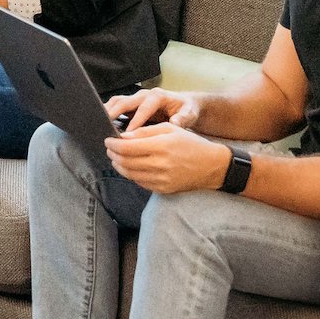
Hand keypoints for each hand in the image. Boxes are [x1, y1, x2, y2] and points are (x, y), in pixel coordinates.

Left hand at [105, 122, 234, 194]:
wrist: (212, 166)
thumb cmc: (191, 143)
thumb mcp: (170, 129)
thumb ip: (145, 132)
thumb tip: (123, 136)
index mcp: (161, 146)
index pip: (127, 147)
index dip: (112, 144)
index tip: (107, 140)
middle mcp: (160, 165)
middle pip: (125, 162)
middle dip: (113, 154)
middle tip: (109, 148)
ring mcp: (162, 179)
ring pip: (129, 174)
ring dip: (119, 165)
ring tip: (116, 157)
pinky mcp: (163, 189)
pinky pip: (140, 182)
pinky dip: (131, 174)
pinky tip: (130, 167)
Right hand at [106, 87, 208, 134]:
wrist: (185, 104)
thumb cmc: (187, 109)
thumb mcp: (190, 113)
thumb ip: (184, 118)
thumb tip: (175, 123)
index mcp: (157, 96)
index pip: (143, 108)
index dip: (135, 120)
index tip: (128, 133)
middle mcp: (144, 95)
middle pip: (124, 101)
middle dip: (113, 113)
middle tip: (103, 126)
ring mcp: (136, 99)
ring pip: (117, 102)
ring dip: (107, 112)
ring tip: (97, 125)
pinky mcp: (131, 105)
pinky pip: (116, 107)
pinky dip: (108, 115)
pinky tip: (102, 126)